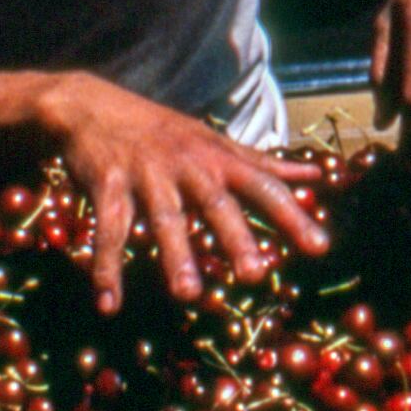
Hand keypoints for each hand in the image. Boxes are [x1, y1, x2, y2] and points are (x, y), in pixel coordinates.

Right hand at [33, 78, 325, 311]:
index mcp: (218, 158)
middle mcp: (187, 166)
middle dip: (235, 237)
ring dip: (176, 255)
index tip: (319, 247)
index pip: (264, 187)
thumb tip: (314, 174)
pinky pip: (109, 231)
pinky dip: (107, 268)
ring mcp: (146, 175)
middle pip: (216, 203)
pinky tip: (109, 304)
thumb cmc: (163, 133)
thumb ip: (262, 164)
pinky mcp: (108, 185)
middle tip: (255, 275)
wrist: (91, 107)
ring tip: (188, 295)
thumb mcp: (214, 142)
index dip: (292, 215)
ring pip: (165, 219)